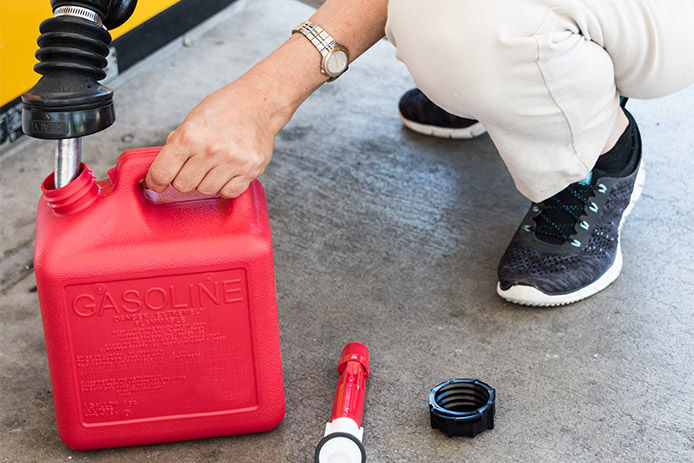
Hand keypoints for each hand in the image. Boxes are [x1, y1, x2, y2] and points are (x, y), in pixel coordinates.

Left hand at [145, 83, 279, 197]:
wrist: (260, 103)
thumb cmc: (226, 107)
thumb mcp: (192, 119)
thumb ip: (178, 143)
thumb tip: (165, 168)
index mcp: (190, 135)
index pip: (162, 172)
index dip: (156, 181)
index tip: (157, 183)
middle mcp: (211, 149)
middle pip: (183, 185)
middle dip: (183, 178)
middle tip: (191, 167)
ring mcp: (233, 161)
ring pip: (206, 190)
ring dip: (205, 182)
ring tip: (212, 166)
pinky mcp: (251, 170)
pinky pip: (228, 192)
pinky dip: (224, 186)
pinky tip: (226, 172)